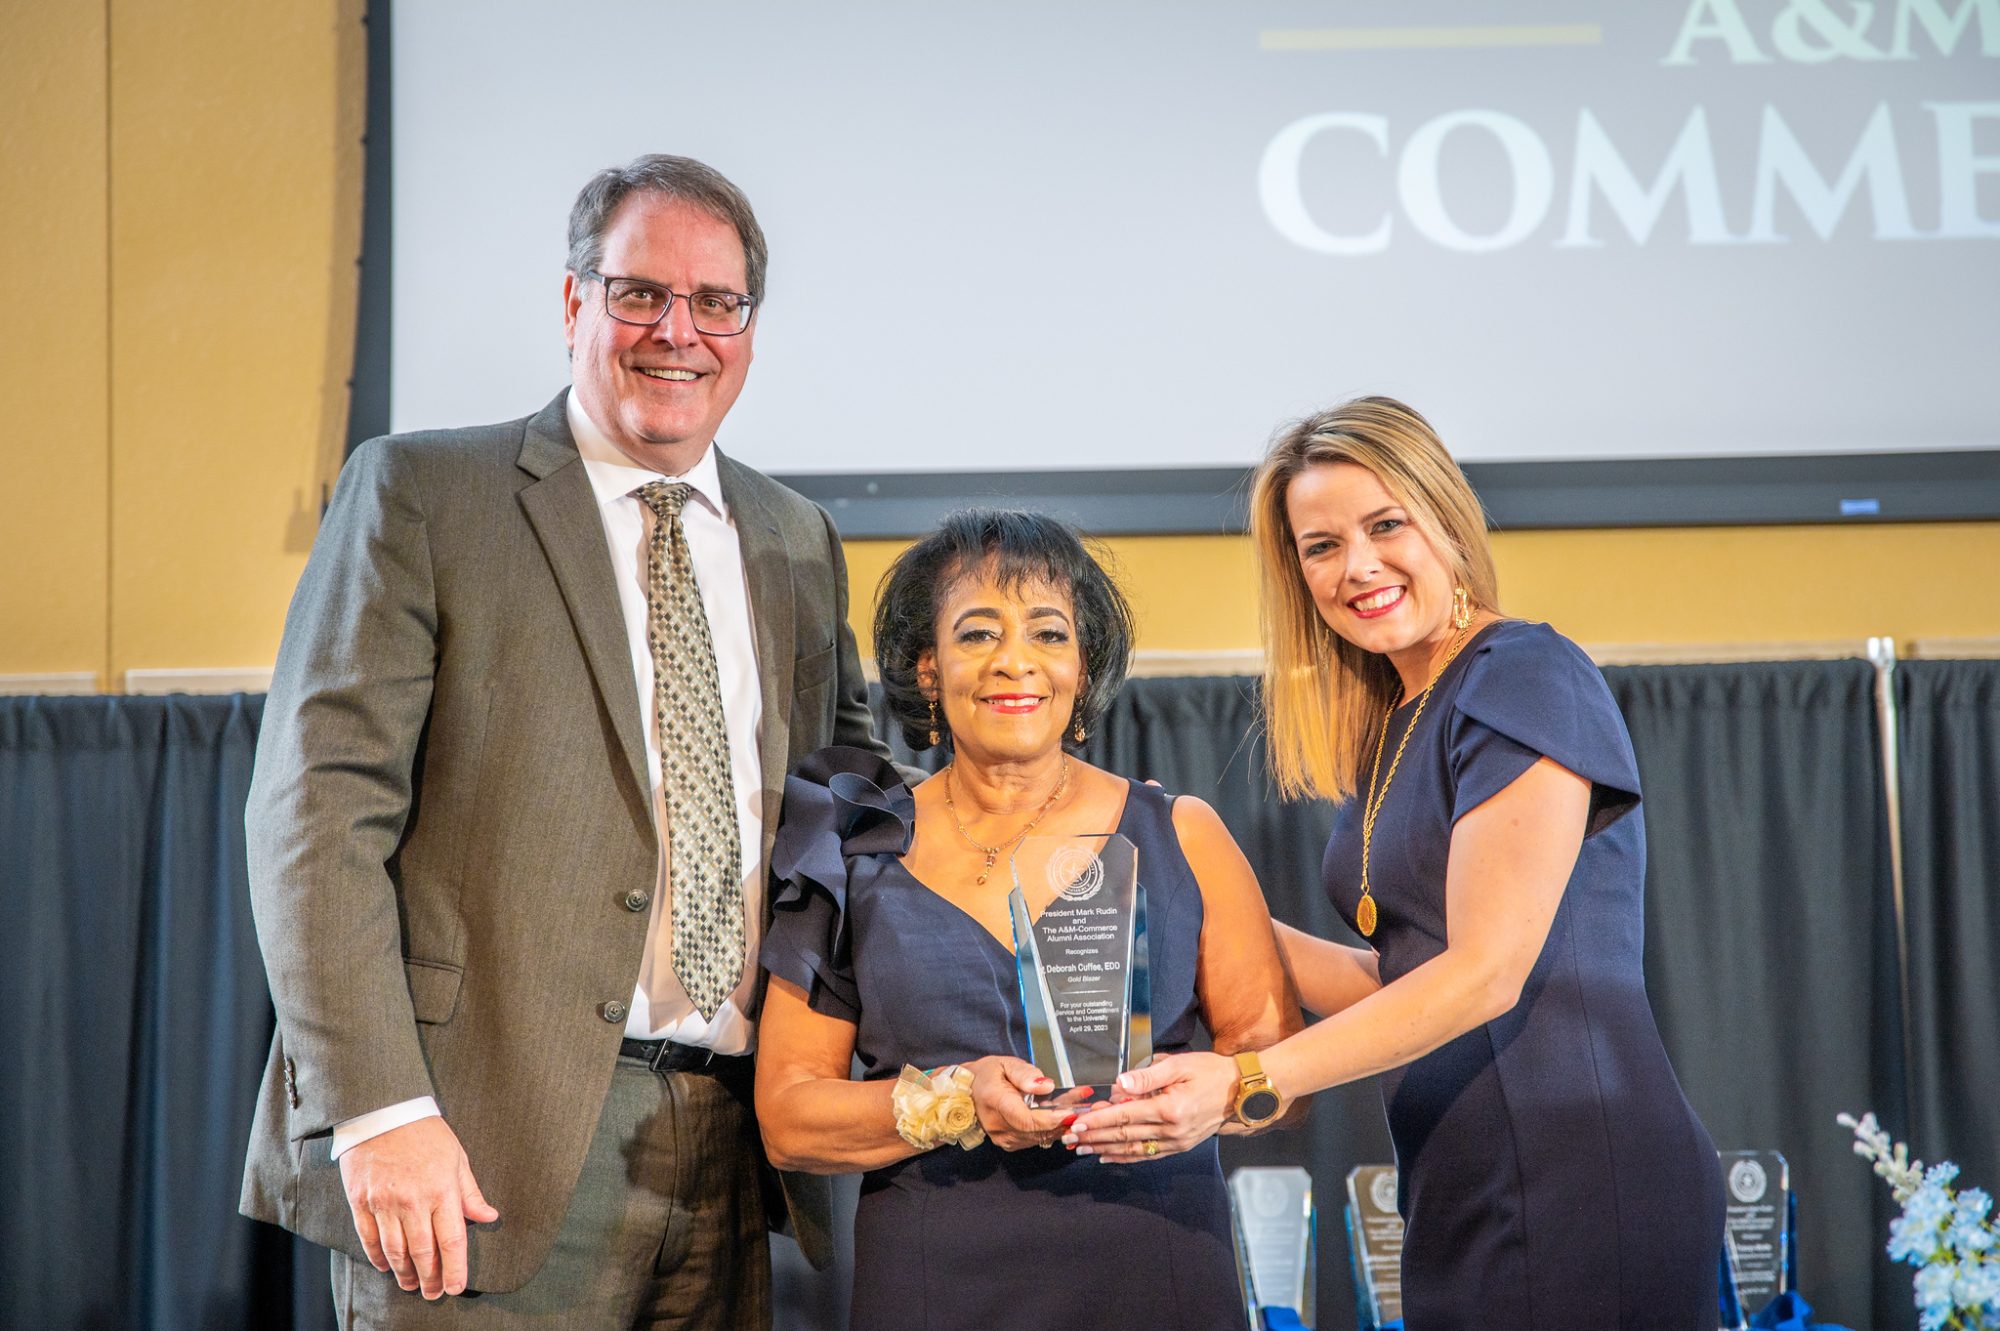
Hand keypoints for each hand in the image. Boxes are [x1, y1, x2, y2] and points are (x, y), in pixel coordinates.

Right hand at [338, 1117, 498, 1297]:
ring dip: (404, 1273)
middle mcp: (413, 1201)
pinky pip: (369, 1238)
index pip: (452, 1240)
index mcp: (442, 1189)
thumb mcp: (457, 1157)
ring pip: (395, 1250)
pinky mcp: (361, 1200)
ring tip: (412, 1285)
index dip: (455, 1268)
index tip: (456, 1286)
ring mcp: (384, 1202)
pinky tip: (385, 1266)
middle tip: (434, 1293)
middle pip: (422, 1252)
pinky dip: (377, 1257)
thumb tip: (489, 1216)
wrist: (382, 1110)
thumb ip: (470, 1192)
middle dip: (430, 1277)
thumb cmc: (425, 1132)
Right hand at [965, 1056, 1089, 1150]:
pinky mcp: (1009, 1143)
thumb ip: (1026, 1074)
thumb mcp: (1005, 1064)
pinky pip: (1035, 1139)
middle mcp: (998, 1126)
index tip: (1073, 1112)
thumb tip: (1046, 1086)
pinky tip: (1063, 1117)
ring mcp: (1003, 1138)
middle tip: (1087, 1109)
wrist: (966, 1093)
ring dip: (1061, 1125)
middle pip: (1038, 1131)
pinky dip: (1051, 1129)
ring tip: (1080, 1108)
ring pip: (1039, 1137)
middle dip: (1065, 1121)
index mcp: (996, 1102)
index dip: (1052, 1119)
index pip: (1027, 1120)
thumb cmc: (986, 1075)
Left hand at [1063, 1051, 1236, 1162]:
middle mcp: (1172, 1130)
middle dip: (1093, 1137)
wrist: (1241, 1093)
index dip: (1098, 1120)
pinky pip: (1147, 1156)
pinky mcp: (1179, 1147)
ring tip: (1081, 1149)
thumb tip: (1120, 1084)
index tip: (1077, 1123)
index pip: (1125, 1116)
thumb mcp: (1179, 1065)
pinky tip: (1108, 1156)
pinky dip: (1125, 1158)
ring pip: (1133, 1149)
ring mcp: (1176, 1142)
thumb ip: (1148, 1076)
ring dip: (1104, 1149)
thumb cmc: (1210, 1072)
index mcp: (1170, 1108)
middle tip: (1069, 1138)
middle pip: (1124, 1136)